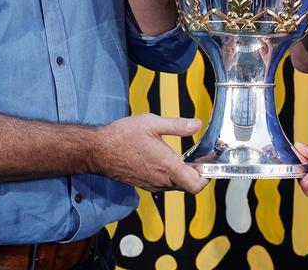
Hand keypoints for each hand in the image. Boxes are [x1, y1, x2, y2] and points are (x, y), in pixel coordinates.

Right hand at [92, 114, 207, 193]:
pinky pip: (165, 184)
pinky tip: (167, 159)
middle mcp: (162, 180)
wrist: (99, 150)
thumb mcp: (152, 123)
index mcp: (167, 166)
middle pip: (189, 185)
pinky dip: (171, 175)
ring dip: (184, 173)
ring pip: (177, 185)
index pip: (197, 184)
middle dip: (198, 172)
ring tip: (185, 155)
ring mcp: (152, 184)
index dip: (208, 175)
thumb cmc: (123, 136)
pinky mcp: (145, 184)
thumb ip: (177, 125)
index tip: (208, 161)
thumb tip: (197, 125)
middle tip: (201, 155)